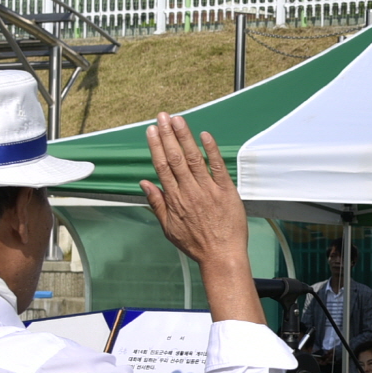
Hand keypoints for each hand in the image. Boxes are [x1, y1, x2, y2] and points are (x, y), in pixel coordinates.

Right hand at [140, 114, 259, 323]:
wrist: (222, 256)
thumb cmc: (196, 244)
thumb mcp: (169, 228)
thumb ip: (157, 204)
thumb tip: (144, 183)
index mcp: (175, 200)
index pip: (162, 167)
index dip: (156, 147)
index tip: (151, 131)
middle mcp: (190, 192)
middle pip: (176, 158)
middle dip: (168, 135)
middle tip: (162, 116)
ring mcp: (209, 190)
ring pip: (194, 158)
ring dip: (186, 137)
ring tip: (178, 119)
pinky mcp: (226, 191)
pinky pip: (218, 167)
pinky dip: (212, 151)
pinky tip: (205, 135)